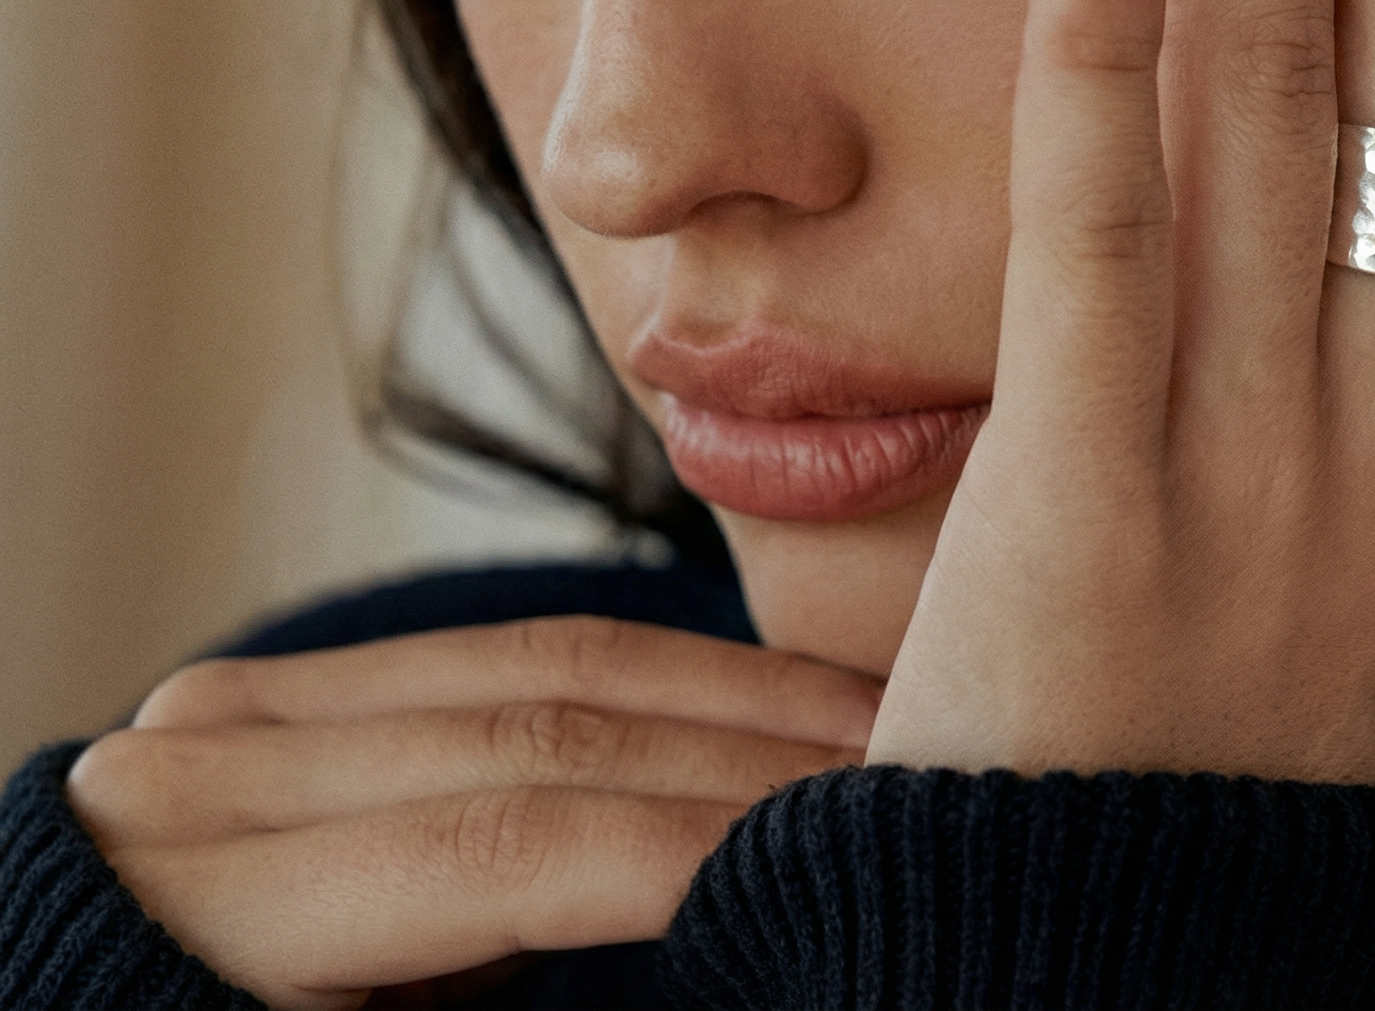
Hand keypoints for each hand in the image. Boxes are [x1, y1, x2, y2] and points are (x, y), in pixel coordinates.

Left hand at [67, 617, 879, 1009]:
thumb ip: (559, 1004)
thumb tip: (750, 935)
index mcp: (204, 907)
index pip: (513, 846)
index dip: (702, 847)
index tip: (852, 863)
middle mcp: (201, 776)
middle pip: (542, 728)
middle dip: (750, 751)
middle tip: (916, 774)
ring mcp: (230, 717)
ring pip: (540, 663)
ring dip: (728, 693)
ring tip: (876, 726)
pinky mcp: (276, 698)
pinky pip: (499, 658)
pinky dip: (651, 678)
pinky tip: (763, 698)